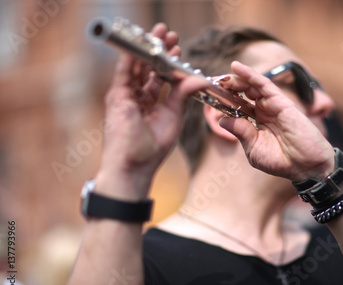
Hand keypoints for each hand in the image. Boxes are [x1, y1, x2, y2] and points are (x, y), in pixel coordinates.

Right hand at [96, 23, 209, 198]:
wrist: (134, 167)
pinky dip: (132, 57)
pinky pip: (124, 72)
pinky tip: (141, 44)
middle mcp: (137, 98)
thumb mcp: (173, 118)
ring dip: (147, 49)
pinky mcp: (117, 97)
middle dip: (159, 51)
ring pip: (136, 66)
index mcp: (151, 104)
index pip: (160, 78)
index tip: (179, 51)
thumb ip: (182, 96)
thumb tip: (199, 78)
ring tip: (160, 33)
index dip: (169, 64)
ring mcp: (125, 96)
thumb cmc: (152, 149)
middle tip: (170, 35)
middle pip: (147, 68)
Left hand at [218, 61, 335, 181]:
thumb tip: (221, 119)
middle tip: (211, 82)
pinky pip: (264, 84)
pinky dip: (250, 75)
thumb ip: (240, 132)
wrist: (307, 167)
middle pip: (243, 94)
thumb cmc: (283, 162)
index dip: (224, 100)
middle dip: (227, 87)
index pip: (238, 107)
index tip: (208, 94)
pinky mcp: (282, 102)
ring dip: (235, 79)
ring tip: (219, 76)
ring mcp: (273, 106)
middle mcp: (264, 112)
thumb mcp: (254, 149)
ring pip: (251, 86)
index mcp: (257, 124)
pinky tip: (236, 68)